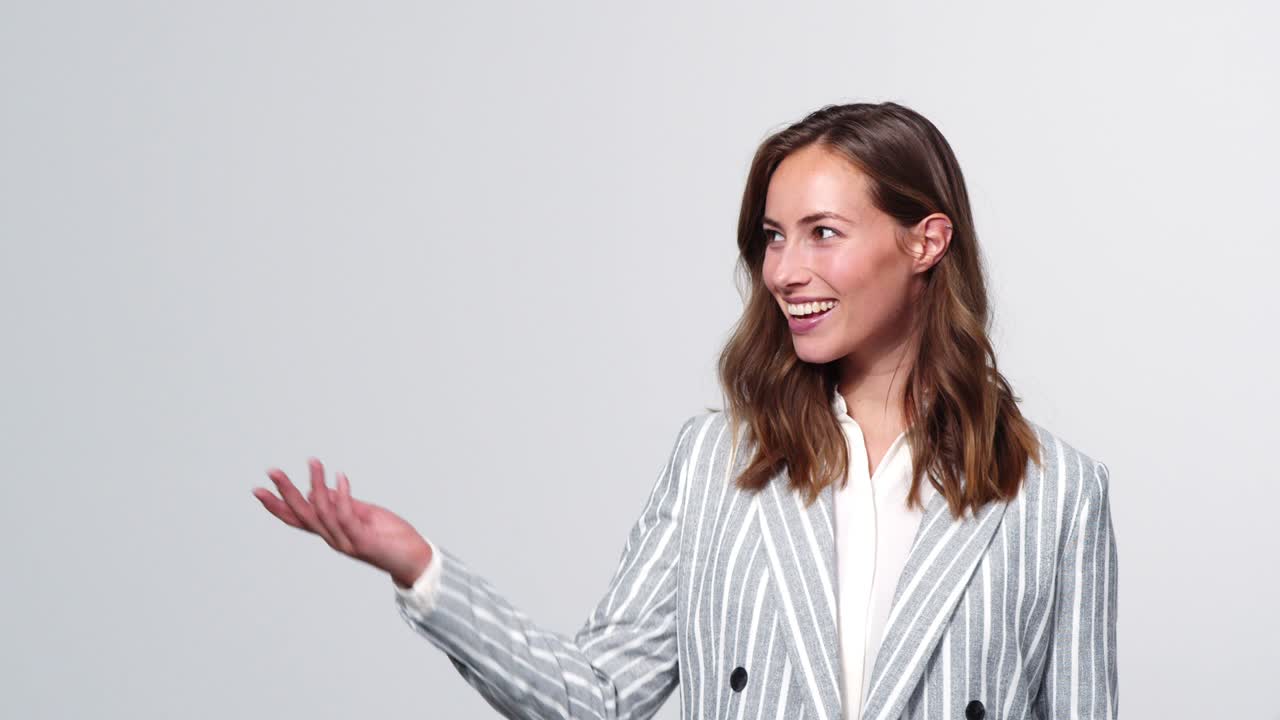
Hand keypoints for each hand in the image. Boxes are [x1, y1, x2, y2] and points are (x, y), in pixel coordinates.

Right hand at [252, 458, 432, 587]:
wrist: (414, 560)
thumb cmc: (391, 537)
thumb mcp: (362, 515)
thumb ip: (341, 504)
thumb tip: (317, 490)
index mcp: (331, 532)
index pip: (298, 519)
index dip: (278, 506)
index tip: (259, 491)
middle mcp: (334, 538)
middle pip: (303, 515)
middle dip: (286, 493)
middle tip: (273, 472)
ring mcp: (347, 541)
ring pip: (323, 512)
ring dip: (315, 485)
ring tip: (313, 462)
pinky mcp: (363, 541)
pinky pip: (347, 516)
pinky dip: (341, 496)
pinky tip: (340, 477)